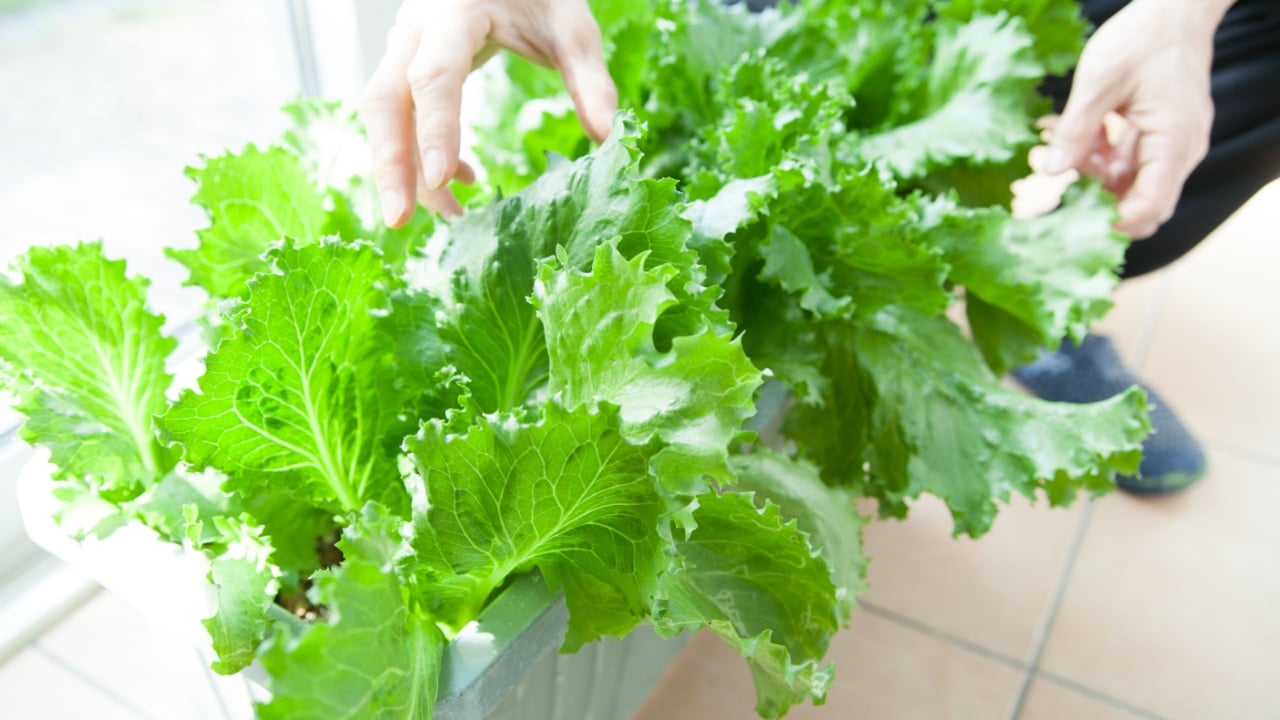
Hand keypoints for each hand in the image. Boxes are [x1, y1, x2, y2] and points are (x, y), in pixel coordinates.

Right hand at [360, 0, 616, 224]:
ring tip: (449, 212)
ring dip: (402, 168)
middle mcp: (416, 28)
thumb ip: (589, 79)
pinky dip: (421, 152)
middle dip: (390, 164)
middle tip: (400, 221)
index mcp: (454, 11)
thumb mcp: (572, 26)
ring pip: (384, 113)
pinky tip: (461, 179)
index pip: (434, 75)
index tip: (444, 179)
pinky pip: (400, 114)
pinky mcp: (406, 65)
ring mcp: (404, 46)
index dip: (436, 128)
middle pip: (384, 101)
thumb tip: (606, 135)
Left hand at [1041, 0, 1230, 237]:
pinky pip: (1133, 163)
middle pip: (1144, 204)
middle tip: (1067, 178)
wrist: (1175, 9)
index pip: (1149, 207)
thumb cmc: (1142, 39)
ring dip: (1097, 176)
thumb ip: (1076, 130)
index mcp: (1172, 142)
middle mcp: (1181, 151)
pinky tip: (1080, 138)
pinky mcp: (1163, 135)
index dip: (1113, 222)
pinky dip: (1105, 158)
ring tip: (1067, 145)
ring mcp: (1174, 144)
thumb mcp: (1099, 82)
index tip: (1074, 217)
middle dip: (1101, 200)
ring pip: (1133, 184)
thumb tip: (1052, 172)